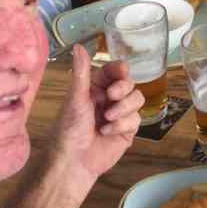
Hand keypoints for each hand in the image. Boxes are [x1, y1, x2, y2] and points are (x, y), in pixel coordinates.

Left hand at [50, 45, 143, 183]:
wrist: (73, 162)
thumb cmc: (68, 129)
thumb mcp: (75, 98)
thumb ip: (81, 72)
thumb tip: (78, 46)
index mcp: (95, 88)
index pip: (115, 71)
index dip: (120, 70)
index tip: (121, 72)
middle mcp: (109, 99)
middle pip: (130, 84)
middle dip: (122, 90)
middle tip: (111, 96)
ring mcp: (120, 115)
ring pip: (137, 100)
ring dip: (123, 108)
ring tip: (107, 119)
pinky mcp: (127, 131)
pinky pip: (136, 119)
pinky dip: (122, 125)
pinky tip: (106, 132)